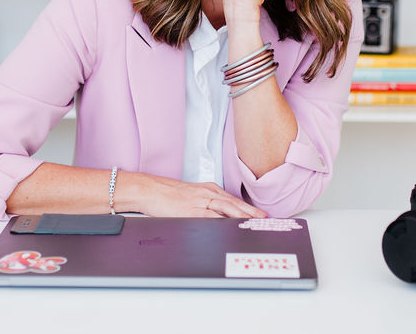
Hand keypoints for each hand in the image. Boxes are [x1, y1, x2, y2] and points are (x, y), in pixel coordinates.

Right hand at [125, 173, 266, 217]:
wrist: (150, 190)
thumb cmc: (168, 194)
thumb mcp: (192, 195)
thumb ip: (208, 203)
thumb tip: (221, 216)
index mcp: (209, 189)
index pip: (234, 199)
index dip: (249, 208)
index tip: (261, 215)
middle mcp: (207, 193)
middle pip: (234, 203)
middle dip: (251, 212)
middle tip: (265, 220)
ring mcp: (199, 201)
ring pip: (225, 207)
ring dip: (241, 215)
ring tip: (254, 222)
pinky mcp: (190, 210)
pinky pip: (209, 216)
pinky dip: (221, 221)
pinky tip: (230, 226)